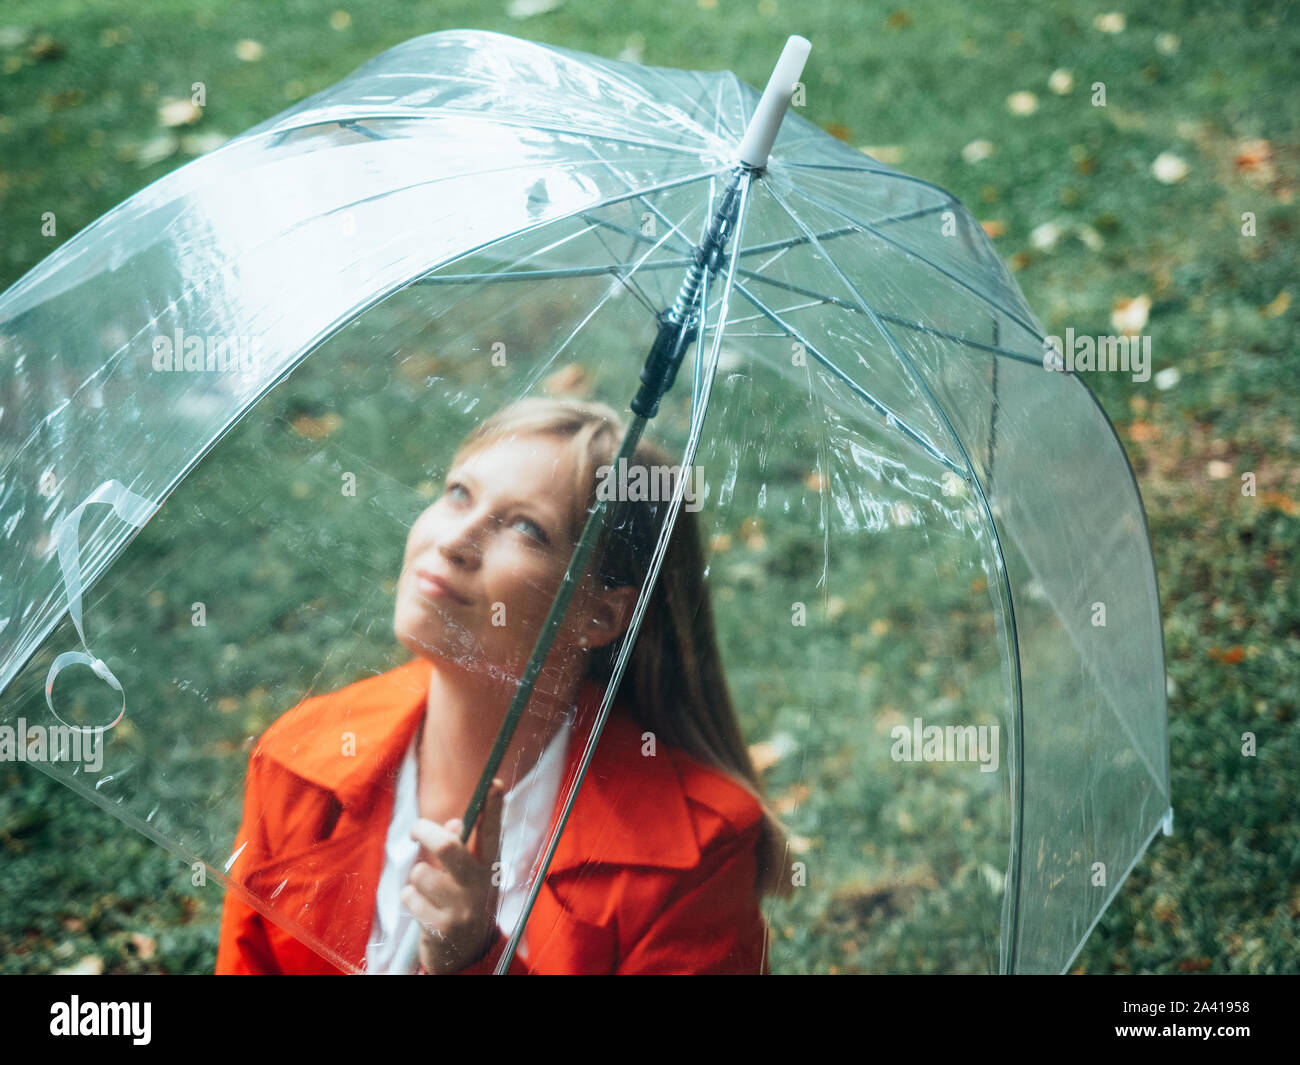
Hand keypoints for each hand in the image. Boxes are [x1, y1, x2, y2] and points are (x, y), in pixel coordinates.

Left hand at [402, 778, 504, 973]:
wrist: (468, 957)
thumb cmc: (464, 904)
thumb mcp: (471, 877)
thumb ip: (463, 849)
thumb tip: (451, 825)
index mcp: (489, 868)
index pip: (493, 832)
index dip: (493, 807)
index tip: (493, 783)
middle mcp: (479, 885)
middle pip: (447, 846)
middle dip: (424, 831)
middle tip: (415, 831)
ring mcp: (462, 907)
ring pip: (420, 874)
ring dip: (416, 880)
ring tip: (428, 892)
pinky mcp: (442, 927)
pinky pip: (410, 898)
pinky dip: (410, 900)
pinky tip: (424, 912)